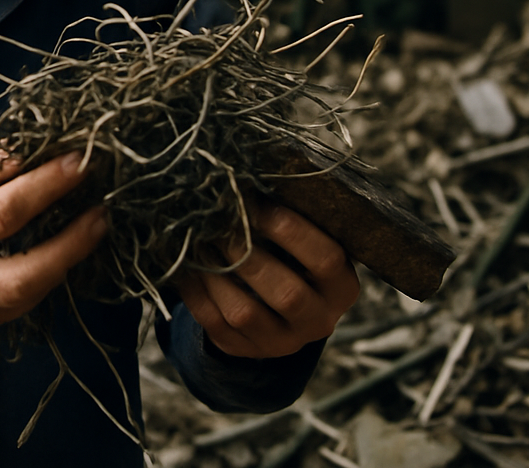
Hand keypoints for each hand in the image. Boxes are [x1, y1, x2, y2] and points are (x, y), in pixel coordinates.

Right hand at [0, 143, 106, 343]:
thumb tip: (34, 151)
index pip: (4, 212)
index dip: (48, 187)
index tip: (80, 163)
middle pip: (26, 273)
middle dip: (73, 241)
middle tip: (101, 210)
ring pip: (27, 297)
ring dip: (66, 261)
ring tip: (91, 226)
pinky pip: (16, 309)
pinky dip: (43, 279)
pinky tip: (60, 251)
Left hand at [176, 204, 358, 358]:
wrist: (278, 307)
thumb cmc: (292, 256)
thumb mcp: (306, 239)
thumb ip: (288, 217)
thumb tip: (248, 179)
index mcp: (342, 287)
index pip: (326, 259)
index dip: (291, 231)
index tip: (258, 204)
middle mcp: (319, 321)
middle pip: (287, 294)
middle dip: (249, 255)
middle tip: (222, 224)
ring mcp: (282, 342)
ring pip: (245, 312)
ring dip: (216, 272)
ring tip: (199, 240)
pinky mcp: (245, 349)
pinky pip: (215, 323)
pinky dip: (196, 290)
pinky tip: (186, 264)